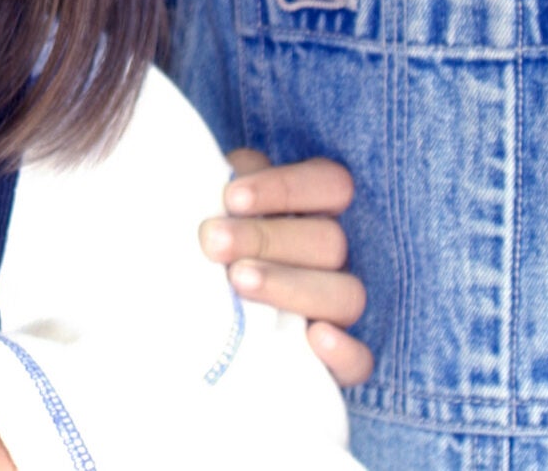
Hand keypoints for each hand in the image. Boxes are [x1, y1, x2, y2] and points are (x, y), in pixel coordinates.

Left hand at [203, 147, 371, 384]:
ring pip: (347, 295)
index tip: (231, 199)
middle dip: (267, 239)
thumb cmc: (204, 247)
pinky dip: (344, 352)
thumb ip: (221, 193)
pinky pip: (360, 361)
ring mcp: (337, 310)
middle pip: (329, 241)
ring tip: (237, 280)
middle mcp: (333, 256)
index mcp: (315, 208)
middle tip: (214, 242)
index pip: (330, 184)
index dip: (286, 189)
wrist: (187, 316)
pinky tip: (315, 337)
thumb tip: (214, 195)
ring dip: (291, 286)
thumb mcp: (212, 210)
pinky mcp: (336, 363)